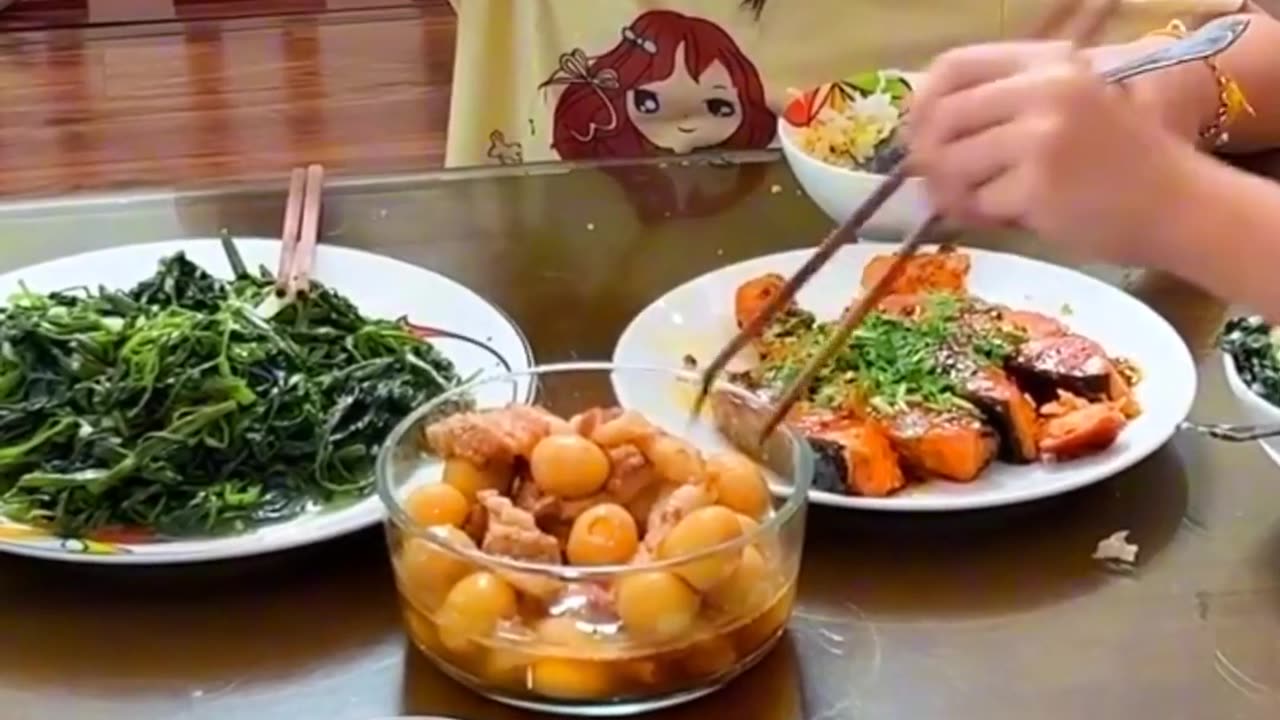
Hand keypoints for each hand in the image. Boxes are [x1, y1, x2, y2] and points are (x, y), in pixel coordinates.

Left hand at [907, 41, 1201, 264]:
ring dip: (956, 193)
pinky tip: (1014, 218)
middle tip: (943, 186)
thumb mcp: (1067, 108)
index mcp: (1048, 62)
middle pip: (943, 118)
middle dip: (931, 160)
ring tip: (986, 204)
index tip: (920, 135)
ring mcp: (1040, 137)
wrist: (1180, 205)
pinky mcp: (1038, 186)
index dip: (923, 103)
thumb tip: (920, 131)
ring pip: (951, 164)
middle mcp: (1044, 89)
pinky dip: (986, 217)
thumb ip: (1004, 107)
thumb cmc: (1120, 162)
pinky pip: (978, 203)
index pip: (953, 66)